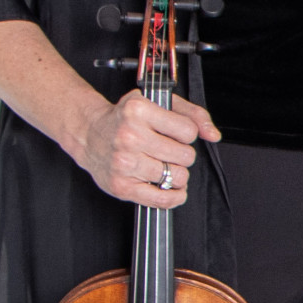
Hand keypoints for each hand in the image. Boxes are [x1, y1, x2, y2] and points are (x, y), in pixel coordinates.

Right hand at [77, 89, 221, 207]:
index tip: (176, 132)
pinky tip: (173, 189)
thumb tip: (213, 134)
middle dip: (183, 154)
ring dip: (177, 173)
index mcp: (138, 111)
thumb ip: (193, 114)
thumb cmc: (126, 118)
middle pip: (185, 156)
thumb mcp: (159, 102)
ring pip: (177, 177)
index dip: (187, 133)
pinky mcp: (121, 186)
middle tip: (169, 150)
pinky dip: (174, 197)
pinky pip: (160, 199)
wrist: (90, 134)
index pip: (188, 130)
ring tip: (165, 165)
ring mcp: (124, 163)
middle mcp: (130, 137)